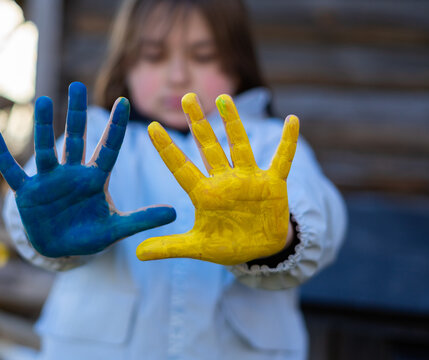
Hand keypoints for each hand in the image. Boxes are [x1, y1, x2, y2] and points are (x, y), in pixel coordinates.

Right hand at [0, 82, 175, 256]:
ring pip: (45, 150)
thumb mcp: (116, 229)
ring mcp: (48, 181)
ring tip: (42, 101)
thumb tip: (175, 214)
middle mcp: (72, 174)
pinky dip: (3, 156)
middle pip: (75, 139)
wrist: (61, 249)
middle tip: (78, 86)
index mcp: (95, 180)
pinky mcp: (27, 194)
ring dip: (43, 127)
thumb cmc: (89, 235)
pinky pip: (13, 172)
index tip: (122, 102)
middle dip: (77, 114)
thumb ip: (142, 220)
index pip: (108, 149)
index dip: (115, 127)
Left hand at [136, 93, 298, 264]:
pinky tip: (292, 120)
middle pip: (208, 147)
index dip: (167, 149)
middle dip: (198, 123)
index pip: (181, 167)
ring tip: (224, 98)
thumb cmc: (228, 244)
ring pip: (239, 146)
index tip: (151, 127)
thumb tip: (136, 253)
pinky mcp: (272, 184)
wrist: (260, 250)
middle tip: (186, 97)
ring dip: (233, 123)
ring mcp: (249, 179)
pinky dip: (287, 142)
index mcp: (204, 194)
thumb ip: (170, 247)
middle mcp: (224, 180)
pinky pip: (282, 160)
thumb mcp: (198, 247)